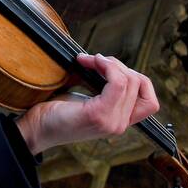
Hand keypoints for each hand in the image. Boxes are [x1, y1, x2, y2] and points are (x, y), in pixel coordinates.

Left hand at [15, 52, 160, 154]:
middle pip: (139, 83)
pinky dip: (106, 66)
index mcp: (120, 122)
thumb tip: (112, 63)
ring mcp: (111, 122)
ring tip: (90, 60)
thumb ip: (107, 89)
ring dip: (110, 63)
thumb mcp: (89, 99)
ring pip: (130, 81)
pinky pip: (118, 83)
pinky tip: (90, 62)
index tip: (110, 69)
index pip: (150, 101)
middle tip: (94, 60)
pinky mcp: (99, 115)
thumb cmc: (58, 111)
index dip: (136, 78)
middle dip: (117, 64)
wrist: (37, 127)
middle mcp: (120, 125)